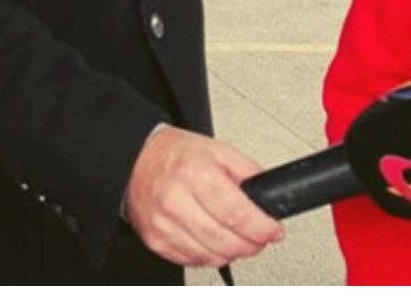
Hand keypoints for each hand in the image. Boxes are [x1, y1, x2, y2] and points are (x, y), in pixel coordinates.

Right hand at [125, 125, 284, 266]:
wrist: (137, 161)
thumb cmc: (176, 154)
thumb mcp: (218, 150)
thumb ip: (247, 172)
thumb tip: (268, 198)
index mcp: (194, 172)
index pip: (236, 213)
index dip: (261, 228)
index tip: (273, 230)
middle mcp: (176, 200)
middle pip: (226, 241)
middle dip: (252, 244)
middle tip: (261, 236)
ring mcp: (164, 225)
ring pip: (212, 257)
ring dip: (233, 252)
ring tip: (239, 237)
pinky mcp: (156, 241)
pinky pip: (194, 262)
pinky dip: (211, 255)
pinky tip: (215, 239)